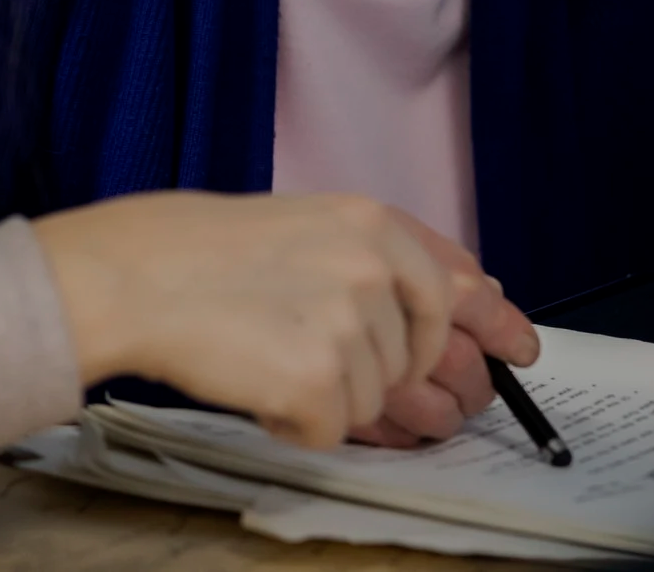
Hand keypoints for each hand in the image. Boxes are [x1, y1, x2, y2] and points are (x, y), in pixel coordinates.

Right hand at [32, 191, 529, 448]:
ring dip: (323, 394)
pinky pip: (331, 430)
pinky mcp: (318, 382)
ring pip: (372, 399)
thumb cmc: (202, 252)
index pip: (461, 286)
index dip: (496, 325)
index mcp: (372, 224)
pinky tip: (253, 378)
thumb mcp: (305, 224)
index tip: (519, 350)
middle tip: (315, 357)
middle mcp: (373, 268)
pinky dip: (293, 420)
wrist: (133, 275)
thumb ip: (382, 258)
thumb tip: (465, 296)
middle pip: (414, 359)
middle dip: (378, 374)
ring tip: (262, 349)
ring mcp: (349, 326)